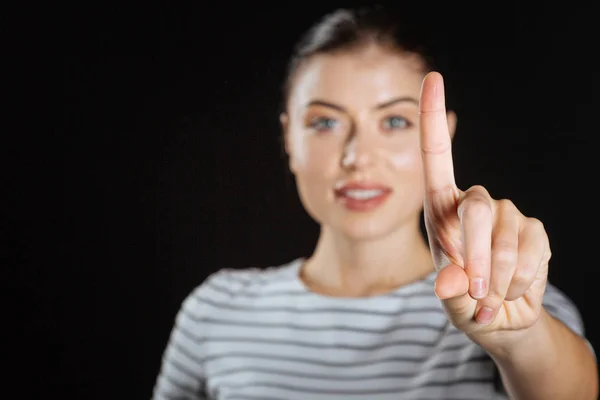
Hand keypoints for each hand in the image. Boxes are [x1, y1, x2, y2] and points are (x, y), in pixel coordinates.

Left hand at [418, 72, 550, 342]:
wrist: (499, 319)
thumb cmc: (463, 301)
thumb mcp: (449, 299)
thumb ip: (449, 290)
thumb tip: (452, 283)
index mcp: (441, 209)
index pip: (436, 157)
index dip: (431, 117)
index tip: (432, 76)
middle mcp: (473, 204)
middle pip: (479, 208)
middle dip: (478, 255)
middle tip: (476, 290)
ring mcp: (507, 214)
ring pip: (507, 236)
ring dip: (499, 276)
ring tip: (491, 293)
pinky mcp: (534, 230)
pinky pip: (533, 250)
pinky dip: (521, 280)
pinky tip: (512, 288)